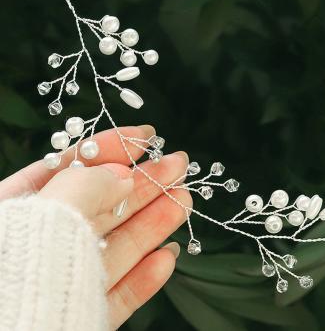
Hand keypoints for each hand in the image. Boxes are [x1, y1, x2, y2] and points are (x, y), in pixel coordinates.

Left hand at [0, 125, 190, 328]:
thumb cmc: (10, 274)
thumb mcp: (45, 215)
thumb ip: (86, 188)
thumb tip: (122, 175)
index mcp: (13, 214)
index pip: (66, 170)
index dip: (109, 149)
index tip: (146, 135)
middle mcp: (36, 247)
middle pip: (98, 207)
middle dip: (142, 184)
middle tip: (177, 165)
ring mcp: (58, 284)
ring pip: (114, 249)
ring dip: (152, 224)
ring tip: (184, 201)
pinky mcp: (78, 317)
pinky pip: (114, 295)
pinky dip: (143, 277)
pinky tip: (167, 257)